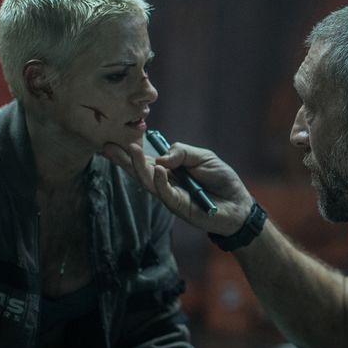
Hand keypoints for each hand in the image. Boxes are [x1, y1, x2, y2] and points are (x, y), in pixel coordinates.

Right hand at [102, 140, 252, 234]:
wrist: (239, 204)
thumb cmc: (221, 179)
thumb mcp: (203, 156)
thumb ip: (182, 153)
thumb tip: (160, 158)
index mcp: (169, 169)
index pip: (146, 159)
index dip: (130, 151)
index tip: (113, 139)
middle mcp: (166, 183)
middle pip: (140, 170)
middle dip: (124, 159)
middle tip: (108, 146)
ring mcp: (170, 196)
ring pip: (149, 182)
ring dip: (139, 166)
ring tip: (131, 151)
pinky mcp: (179, 207)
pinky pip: (166, 194)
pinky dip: (160, 181)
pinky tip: (157, 169)